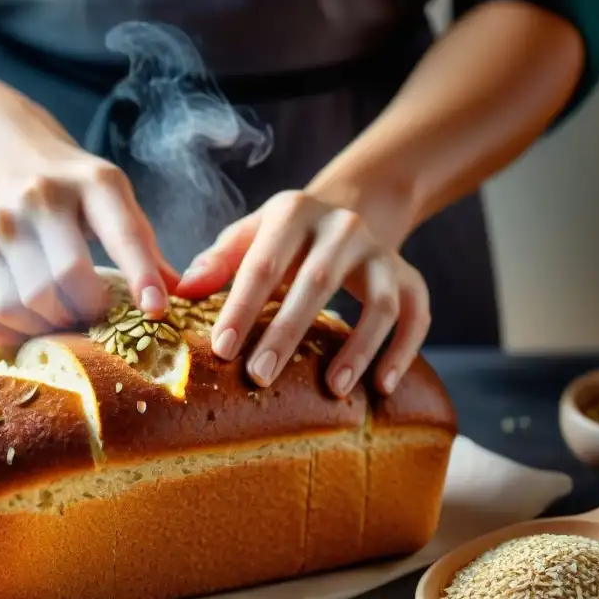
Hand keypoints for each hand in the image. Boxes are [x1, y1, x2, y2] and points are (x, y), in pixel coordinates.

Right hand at [0, 98, 178, 347]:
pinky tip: (27, 323)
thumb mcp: (112, 197)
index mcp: (89, 183)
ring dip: (49, 326)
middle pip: (66, 282)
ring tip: (62, 314)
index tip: (156, 310)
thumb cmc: (70, 188)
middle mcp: (34, 201)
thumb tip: (177, 296)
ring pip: (23, 307)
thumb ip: (142, 244)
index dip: (141, 276)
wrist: (1, 154)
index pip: (121, 233)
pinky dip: (8, 336)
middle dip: (88, 312)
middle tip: (95, 313)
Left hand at [176, 190, 429, 396]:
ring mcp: (382, 253)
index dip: (241, 308)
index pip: (262, 264)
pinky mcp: (411, 278)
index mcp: (293, 214)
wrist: (349, 210)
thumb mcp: (249, 236)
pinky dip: (404, 351)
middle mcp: (342, 228)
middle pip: (317, 282)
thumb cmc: (283, 240)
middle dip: (287, 332)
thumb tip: (181, 293)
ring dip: (358, 347)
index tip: (221, 350)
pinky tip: (382, 387)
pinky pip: (417, 316)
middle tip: (260, 376)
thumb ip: (218, 262)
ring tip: (333, 388)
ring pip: (379, 302)